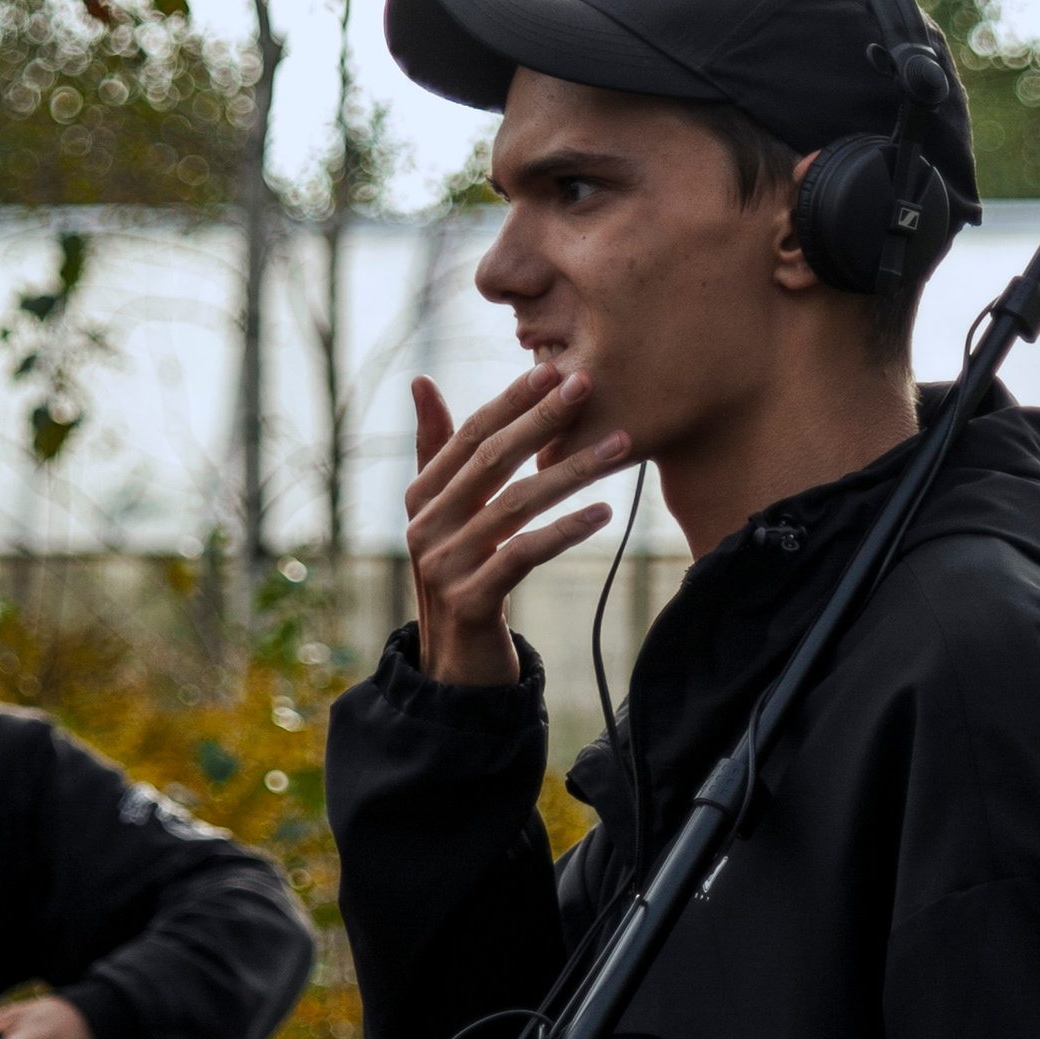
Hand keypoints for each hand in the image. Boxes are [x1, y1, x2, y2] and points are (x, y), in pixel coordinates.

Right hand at [408, 361, 629, 686]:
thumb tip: (422, 380)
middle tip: (589, 384)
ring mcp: (444, 566)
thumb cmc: (462, 579)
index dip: (512, 400)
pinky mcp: (471, 601)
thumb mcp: (445, 516)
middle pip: (492, 461)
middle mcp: (425, 527)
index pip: (470, 435)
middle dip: (543, 419)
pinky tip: (603, 512)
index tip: (556, 368)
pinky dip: (566, 530)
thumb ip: (435, 451)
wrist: (457, 670)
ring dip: (572, 470)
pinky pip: (524, 554)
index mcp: (420, 498)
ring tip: (619, 446)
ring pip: (516, 505)